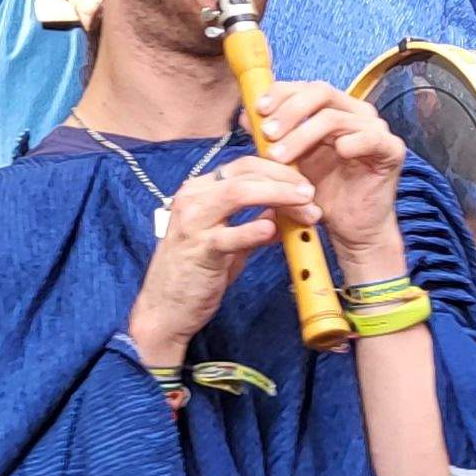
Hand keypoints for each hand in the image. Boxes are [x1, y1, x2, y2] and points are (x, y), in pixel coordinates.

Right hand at [125, 164, 315, 367]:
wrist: (165, 309)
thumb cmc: (196, 272)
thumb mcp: (227, 241)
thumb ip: (253, 222)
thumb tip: (286, 211)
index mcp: (199, 190)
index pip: (243, 166)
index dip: (278, 170)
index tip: (303, 182)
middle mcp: (192, 199)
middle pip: (245, 174)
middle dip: (283, 180)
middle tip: (310, 193)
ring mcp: (193, 223)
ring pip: (238, 193)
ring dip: (278, 196)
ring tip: (305, 206)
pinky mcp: (199, 250)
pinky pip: (229, 235)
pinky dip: (253, 229)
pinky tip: (273, 229)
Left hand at [246, 80, 408, 270]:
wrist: (350, 228)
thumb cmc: (322, 192)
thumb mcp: (291, 161)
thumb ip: (273, 137)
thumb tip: (245, 116)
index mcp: (335, 108)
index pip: (306, 87)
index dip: (281, 94)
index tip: (258, 112)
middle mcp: (357, 112)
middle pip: (321, 92)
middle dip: (290, 112)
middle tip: (267, 135)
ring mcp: (377, 129)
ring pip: (335, 118)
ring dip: (303, 135)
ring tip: (281, 157)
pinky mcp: (392, 150)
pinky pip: (371, 138)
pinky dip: (352, 142)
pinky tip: (337, 152)